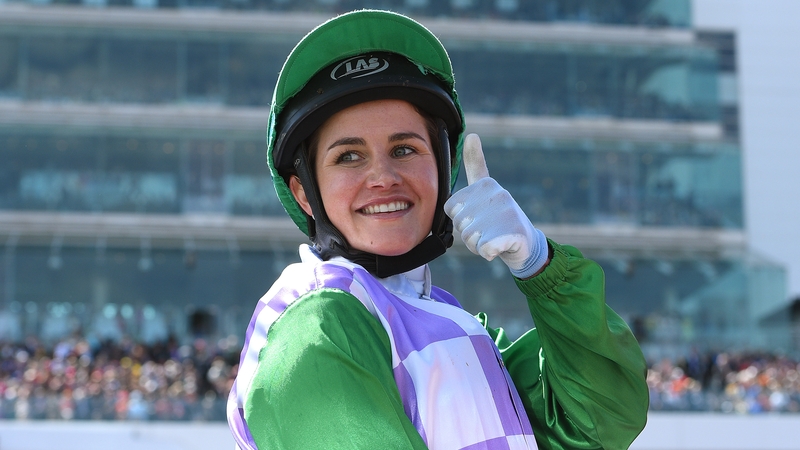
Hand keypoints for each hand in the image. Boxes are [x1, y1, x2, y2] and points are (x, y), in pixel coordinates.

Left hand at [444, 134, 548, 278]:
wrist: (526, 245)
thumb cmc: (500, 218)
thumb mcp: (486, 189)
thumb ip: (476, 164)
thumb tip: (472, 134)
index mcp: (486, 184)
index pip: (451, 208)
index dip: (460, 219)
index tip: (477, 217)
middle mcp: (497, 194)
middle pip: (460, 224)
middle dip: (469, 235)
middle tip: (488, 231)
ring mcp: (506, 213)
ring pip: (470, 238)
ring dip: (478, 246)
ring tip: (494, 238)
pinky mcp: (512, 232)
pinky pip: (484, 249)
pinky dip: (488, 254)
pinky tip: (499, 248)